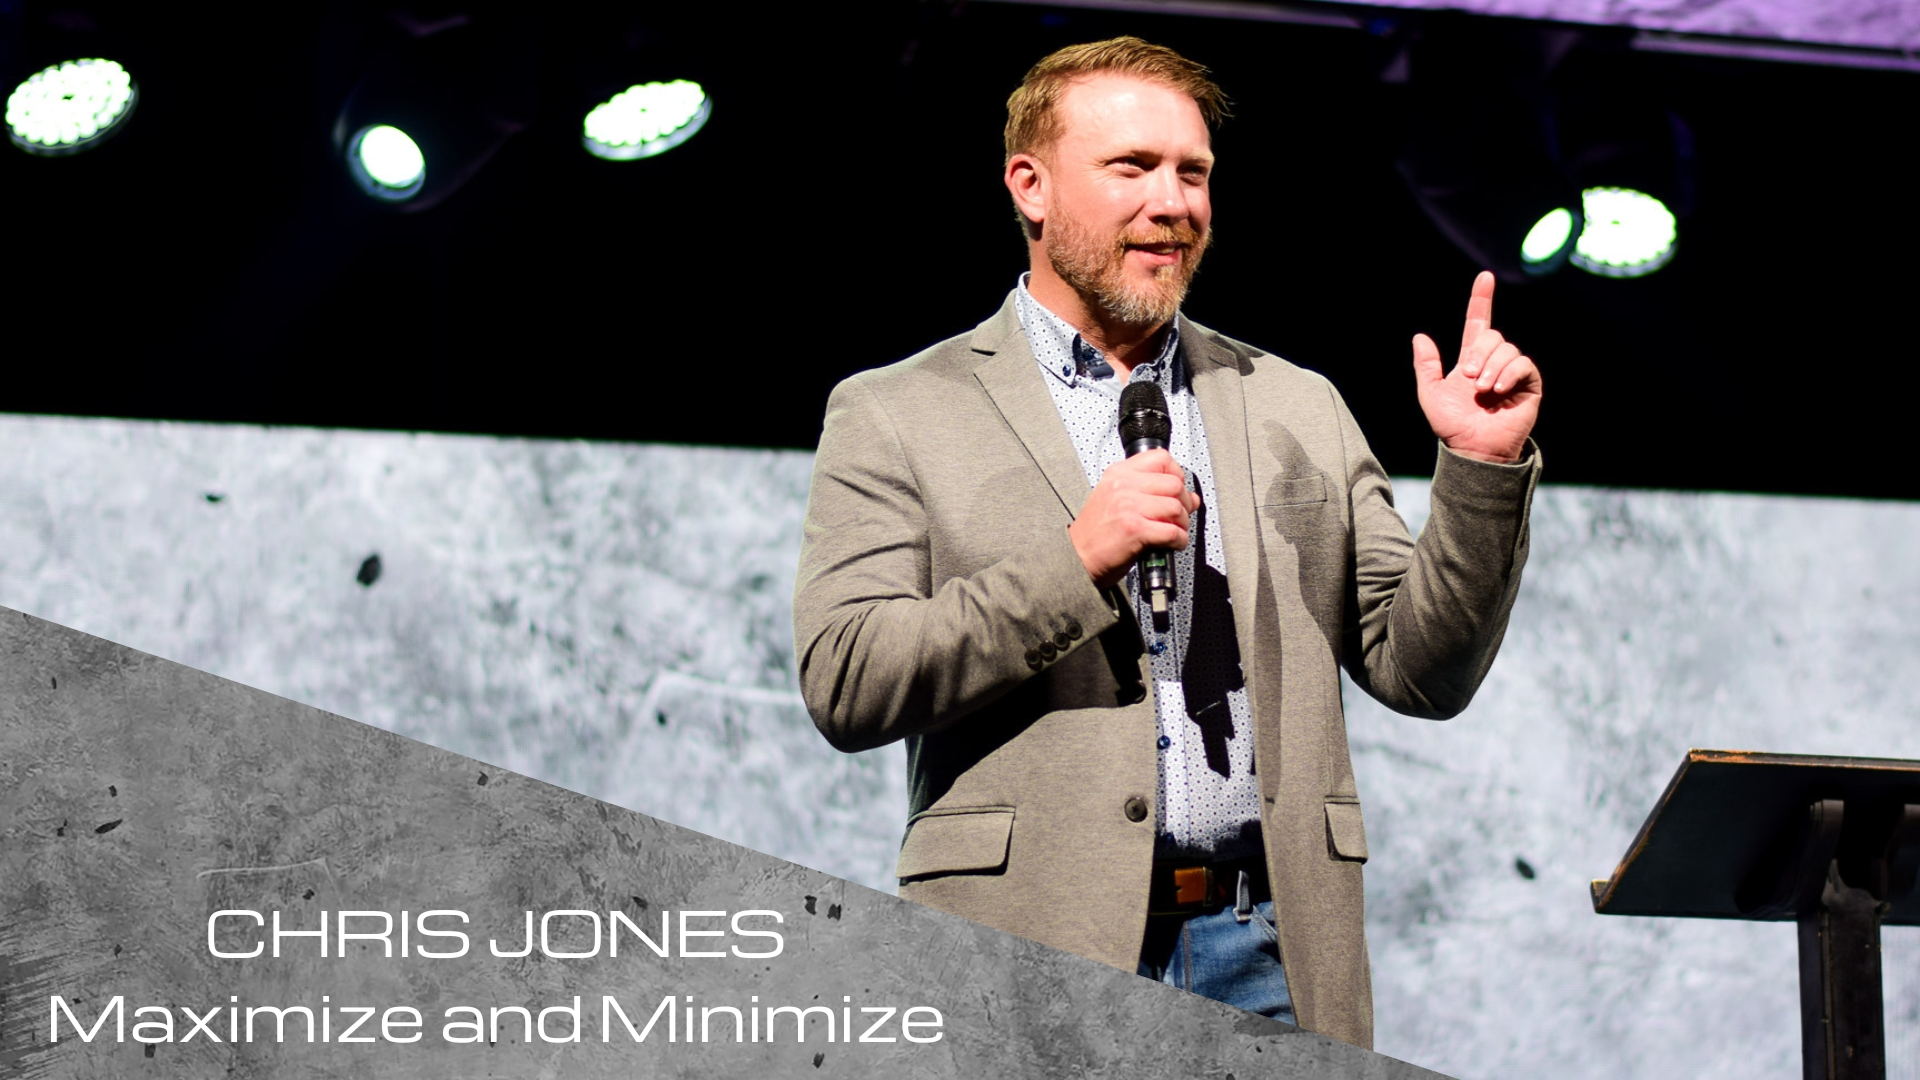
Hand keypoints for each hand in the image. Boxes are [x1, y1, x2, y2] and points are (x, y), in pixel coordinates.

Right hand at [1070, 450, 1199, 588]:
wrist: (1077, 556)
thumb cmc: (1096, 532)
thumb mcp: (1115, 498)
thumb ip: (1150, 491)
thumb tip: (1190, 497)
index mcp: (1119, 473)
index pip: (1161, 458)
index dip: (1177, 474)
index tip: (1176, 489)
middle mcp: (1123, 485)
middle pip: (1175, 484)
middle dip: (1184, 503)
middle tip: (1179, 516)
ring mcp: (1129, 506)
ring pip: (1176, 507)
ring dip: (1182, 524)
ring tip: (1173, 531)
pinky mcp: (1135, 529)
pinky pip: (1173, 532)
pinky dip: (1179, 541)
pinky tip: (1171, 544)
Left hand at [1412, 271, 1542, 463]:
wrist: (1472, 448)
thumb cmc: (1452, 425)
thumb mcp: (1430, 393)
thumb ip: (1426, 366)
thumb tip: (1420, 336)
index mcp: (1471, 359)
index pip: (1478, 322)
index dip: (1481, 300)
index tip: (1485, 277)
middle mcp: (1493, 362)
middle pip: (1491, 335)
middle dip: (1478, 353)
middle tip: (1469, 378)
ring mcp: (1512, 372)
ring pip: (1507, 348)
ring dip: (1492, 368)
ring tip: (1483, 391)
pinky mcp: (1529, 384)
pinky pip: (1523, 363)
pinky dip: (1509, 373)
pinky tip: (1498, 391)